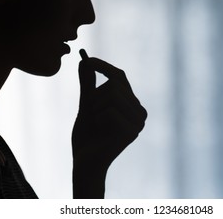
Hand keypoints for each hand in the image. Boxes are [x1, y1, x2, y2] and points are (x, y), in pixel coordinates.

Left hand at [72, 57, 146, 197]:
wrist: (85, 162)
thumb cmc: (87, 134)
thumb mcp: (86, 104)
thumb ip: (87, 84)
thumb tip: (84, 61)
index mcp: (131, 103)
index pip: (120, 76)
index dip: (103, 66)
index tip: (86, 60)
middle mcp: (139, 110)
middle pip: (115, 83)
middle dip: (94, 95)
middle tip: (90, 112)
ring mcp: (138, 122)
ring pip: (113, 94)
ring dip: (95, 107)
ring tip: (96, 122)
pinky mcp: (132, 132)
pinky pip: (110, 110)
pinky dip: (97, 118)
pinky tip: (100, 131)